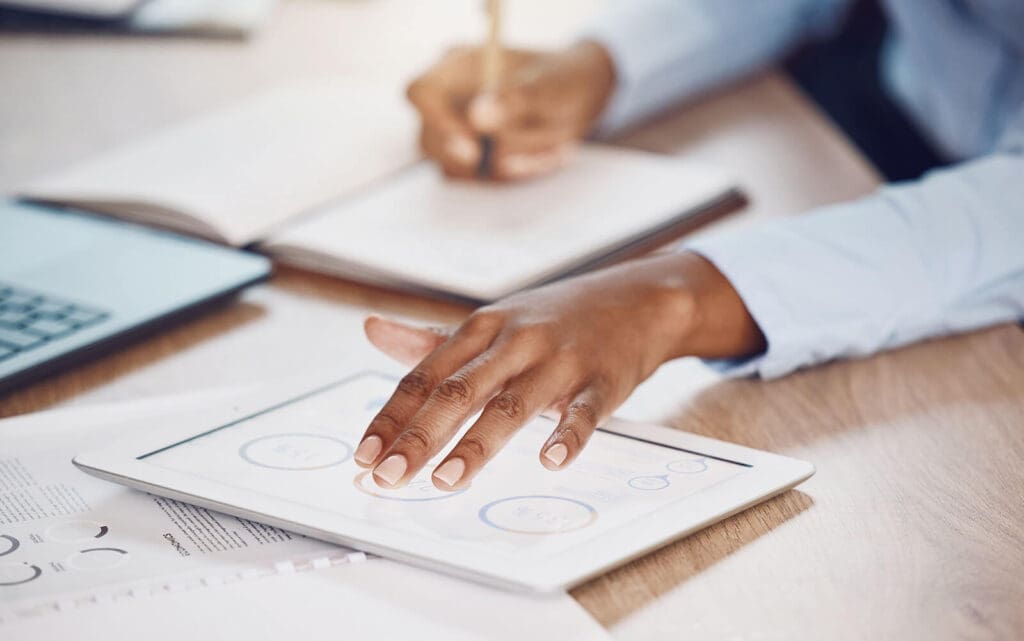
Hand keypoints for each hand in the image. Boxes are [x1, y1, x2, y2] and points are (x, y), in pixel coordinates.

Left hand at [353, 252, 765, 489]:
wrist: (636, 299)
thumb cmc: (552, 318)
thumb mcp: (491, 322)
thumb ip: (431, 338)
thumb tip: (371, 331)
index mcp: (482, 329)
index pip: (425, 376)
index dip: (393, 416)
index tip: (364, 455)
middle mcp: (515, 341)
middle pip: (459, 391)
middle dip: (420, 436)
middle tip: (388, 477)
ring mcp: (560, 360)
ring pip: (513, 404)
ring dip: (478, 443)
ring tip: (447, 479)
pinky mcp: (603, 380)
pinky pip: (584, 411)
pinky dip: (568, 435)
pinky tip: (550, 460)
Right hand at [406, 41, 615, 180]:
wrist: (579, 97)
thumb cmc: (562, 79)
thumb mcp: (550, 85)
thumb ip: (516, 98)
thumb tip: (477, 118)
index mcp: (457, 66)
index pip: (421, 93)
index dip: (438, 122)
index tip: (474, 146)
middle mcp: (448, 100)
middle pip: (430, 140)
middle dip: (473, 158)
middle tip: (514, 161)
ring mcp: (456, 133)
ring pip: (456, 168)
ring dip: (506, 168)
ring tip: (551, 147)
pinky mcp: (471, 160)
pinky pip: (481, 181)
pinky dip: (516, 175)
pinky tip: (546, 156)